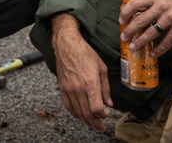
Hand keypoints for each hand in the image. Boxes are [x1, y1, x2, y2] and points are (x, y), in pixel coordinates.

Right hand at [51, 14, 111, 131]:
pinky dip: (74, 113)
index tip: (107, 113)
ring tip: (92, 123)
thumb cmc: (85, 53)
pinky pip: (68, 106)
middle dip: (96, 123)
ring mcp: (68, 89)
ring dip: (86, 120)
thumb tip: (109, 103)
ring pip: (77, 112)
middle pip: (87, 113)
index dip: (103, 115)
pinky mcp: (62, 88)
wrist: (66, 45)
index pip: (97, 108)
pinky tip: (80, 115)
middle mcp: (78, 88)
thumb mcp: (102, 68)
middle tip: (102, 127)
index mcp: (90, 83)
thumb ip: (105, 88)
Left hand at [119, 0, 171, 57]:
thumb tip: (135, 16)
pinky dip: (158, 50)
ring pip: (151, 33)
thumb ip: (151, 5)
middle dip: (130, 30)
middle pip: (141, 20)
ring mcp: (171, 19)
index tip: (121, 20)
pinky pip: (166, 42)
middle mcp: (162, 7)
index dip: (125, 12)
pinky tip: (153, 53)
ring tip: (134, 47)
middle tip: (123, 37)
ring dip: (140, 41)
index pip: (135, 3)